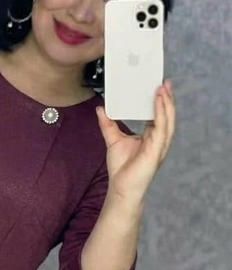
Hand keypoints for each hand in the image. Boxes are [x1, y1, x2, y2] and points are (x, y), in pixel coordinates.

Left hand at [95, 78, 175, 201]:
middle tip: (165, 81)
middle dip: (167, 98)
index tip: (158, 85)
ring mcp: (159, 144)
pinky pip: (162, 128)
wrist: (121, 188)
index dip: (160, 101)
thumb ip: (108, 124)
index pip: (158, 114)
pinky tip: (158, 102)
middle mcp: (158, 139)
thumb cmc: (121, 168)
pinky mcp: (156, 149)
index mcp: (151, 136)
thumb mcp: (113, 140)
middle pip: (167, 115)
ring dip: (167, 103)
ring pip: (168, 119)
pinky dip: (161, 113)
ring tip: (163, 87)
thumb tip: (101, 108)